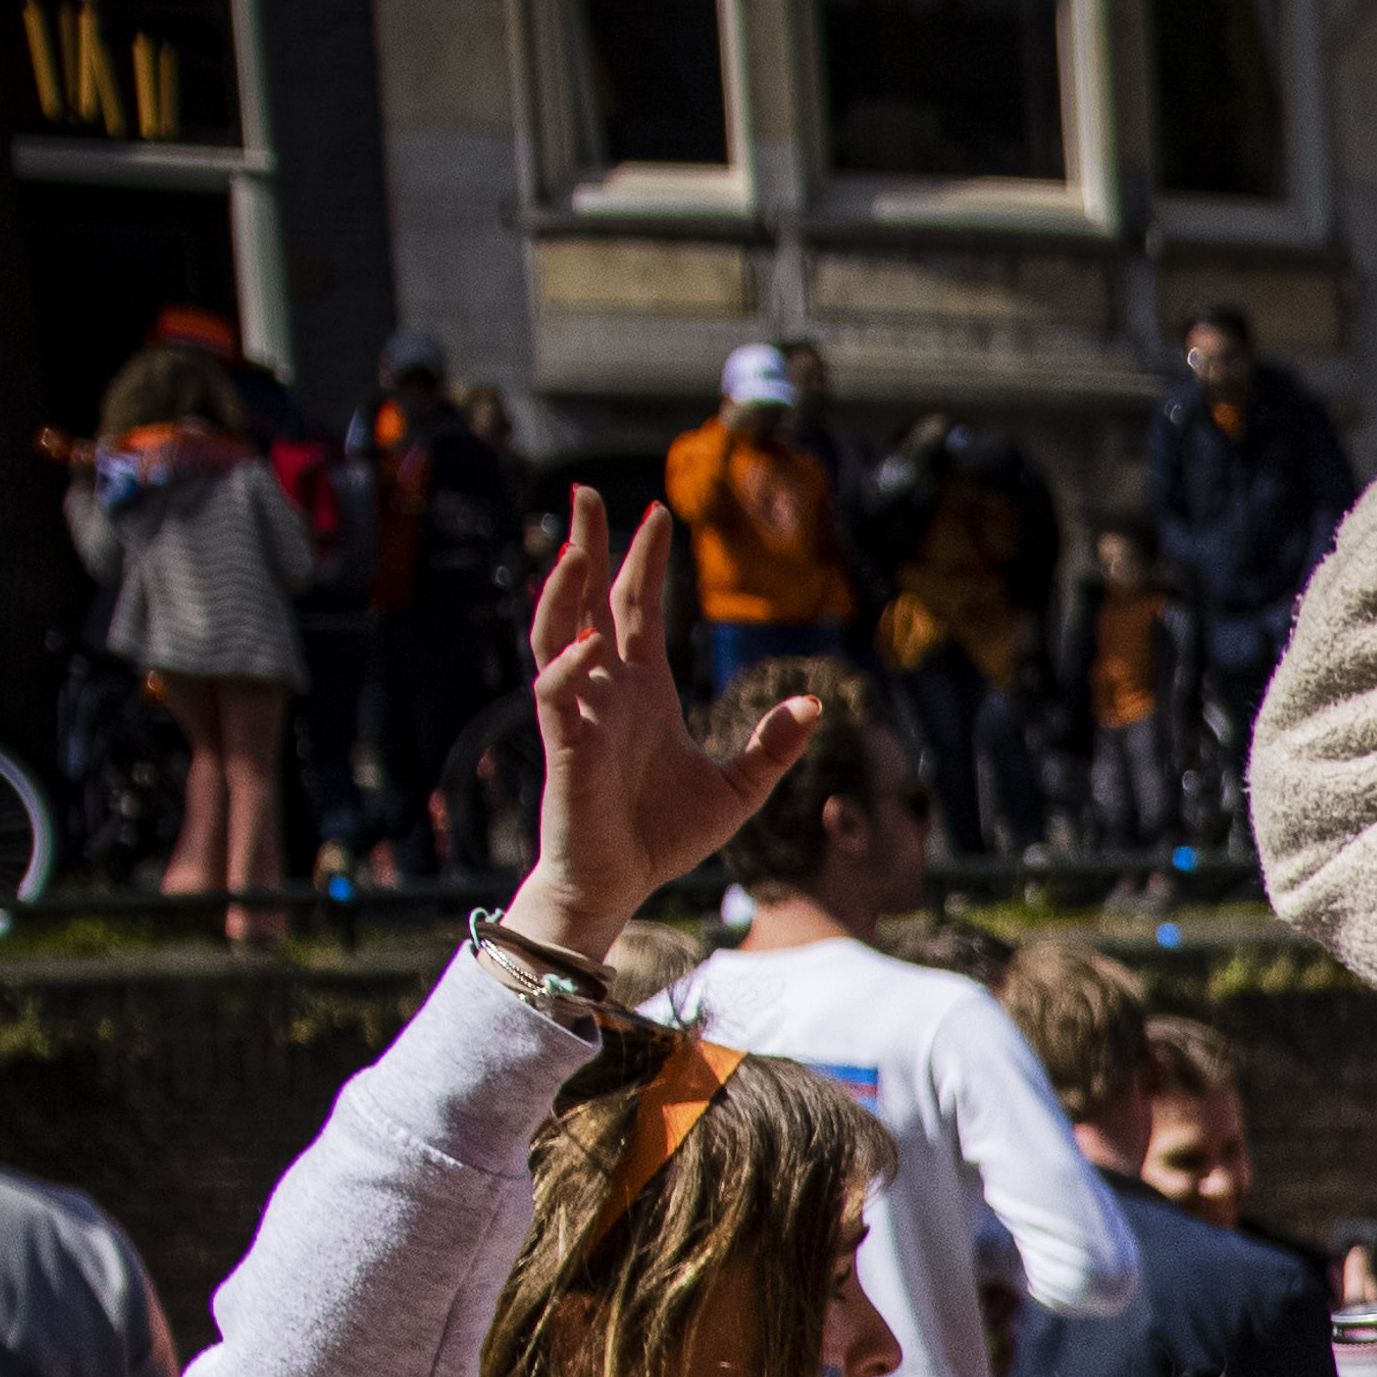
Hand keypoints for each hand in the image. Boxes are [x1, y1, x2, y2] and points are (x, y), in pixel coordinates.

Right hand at [507, 493, 819, 969]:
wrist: (620, 884)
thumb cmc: (662, 835)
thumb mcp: (738, 789)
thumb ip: (772, 746)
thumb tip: (818, 705)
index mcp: (642, 689)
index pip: (637, 609)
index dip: (644, 561)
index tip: (658, 513)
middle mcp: (606, 689)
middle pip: (591, 602)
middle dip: (591, 548)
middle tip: (589, 493)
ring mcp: (582, 713)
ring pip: (558, 634)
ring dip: (564, 591)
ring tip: (574, 546)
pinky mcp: (568, 749)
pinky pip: (558, 697)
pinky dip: (568, 669)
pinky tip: (587, 645)